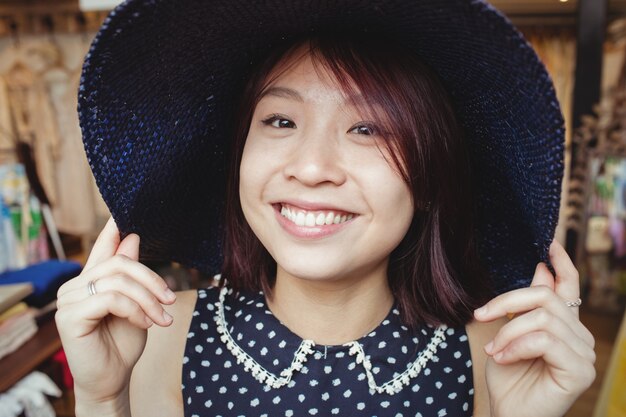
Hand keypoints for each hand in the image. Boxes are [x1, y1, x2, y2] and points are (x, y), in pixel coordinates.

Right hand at [55, 217, 175, 407]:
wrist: (114, 379)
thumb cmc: (124, 343)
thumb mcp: (137, 304)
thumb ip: (131, 275)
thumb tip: (131, 237)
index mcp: (92, 280)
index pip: (102, 248)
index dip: (112, 230)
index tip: (124, 213)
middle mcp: (75, 286)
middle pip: (119, 264)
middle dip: (151, 280)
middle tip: (170, 300)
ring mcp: (68, 301)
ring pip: (118, 281)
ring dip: (147, 299)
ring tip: (162, 319)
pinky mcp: (69, 317)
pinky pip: (110, 299)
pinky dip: (135, 310)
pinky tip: (146, 324)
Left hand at [473, 239, 595, 416]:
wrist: (506, 413)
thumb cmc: (507, 377)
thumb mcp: (509, 333)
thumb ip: (525, 305)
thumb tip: (541, 268)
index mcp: (564, 324)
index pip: (569, 287)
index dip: (561, 263)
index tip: (549, 242)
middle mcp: (580, 336)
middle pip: (546, 297)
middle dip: (507, 302)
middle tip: (480, 315)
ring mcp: (584, 354)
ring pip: (543, 318)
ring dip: (508, 331)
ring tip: (494, 349)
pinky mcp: (580, 371)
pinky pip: (545, 340)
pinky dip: (516, 346)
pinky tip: (502, 358)